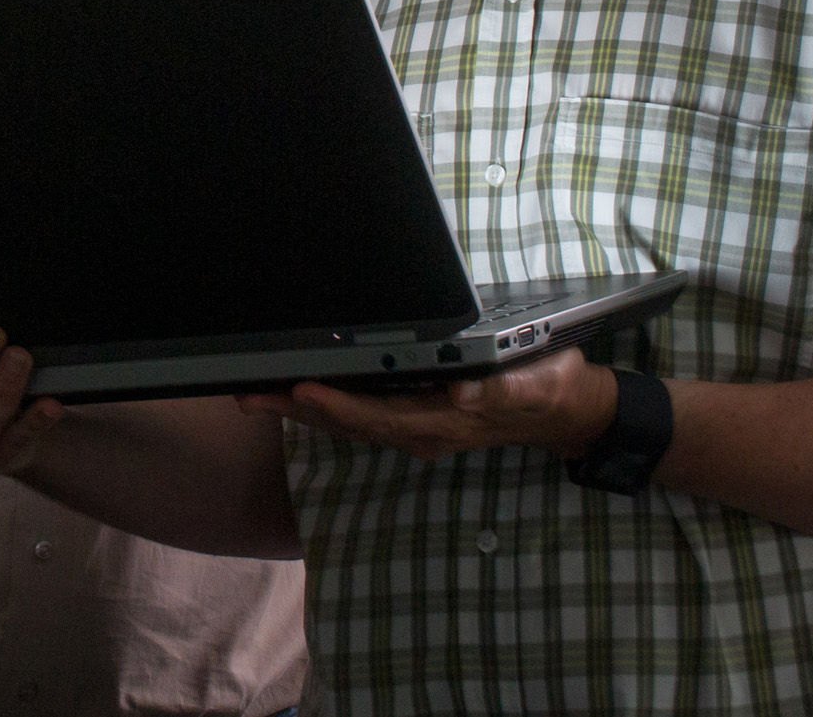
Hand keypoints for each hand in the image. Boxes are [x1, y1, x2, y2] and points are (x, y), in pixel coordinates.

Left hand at [236, 349, 620, 463]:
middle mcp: (422, 429)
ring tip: (253, 392)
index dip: (338, 405)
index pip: (379, 415)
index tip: (300, 388)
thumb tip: (466, 390)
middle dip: (297, 409)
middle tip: (246, 392)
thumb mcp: (538, 383)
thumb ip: (504, 388)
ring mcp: (415, 426)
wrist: (566, 411)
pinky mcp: (413, 416)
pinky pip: (359, 415)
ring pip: (347, 420)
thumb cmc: (551, 389)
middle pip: (348, 422)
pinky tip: (295, 392)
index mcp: (445, 419)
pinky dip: (324, 403)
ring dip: (299, 408)